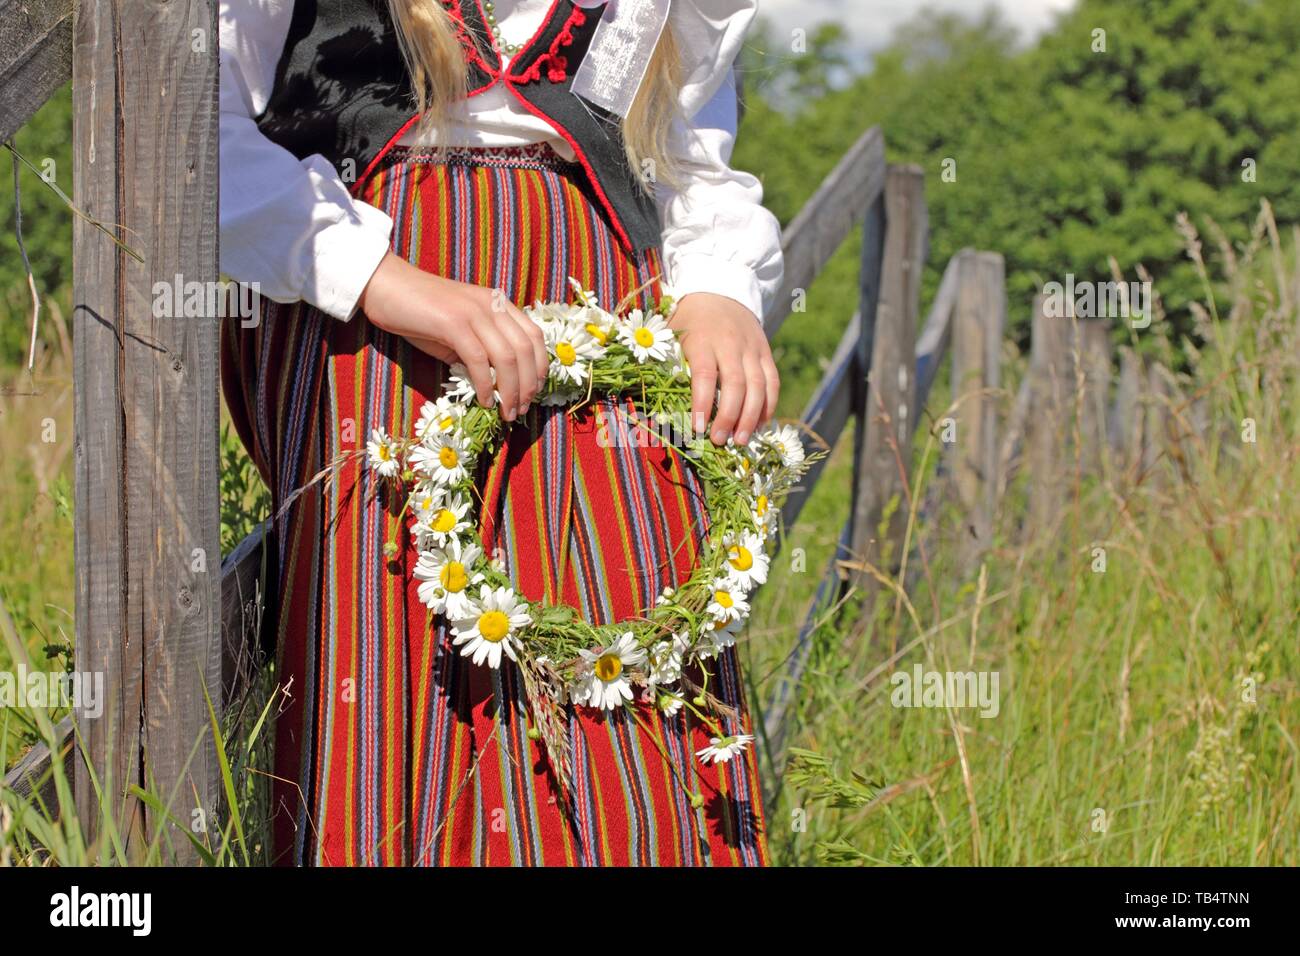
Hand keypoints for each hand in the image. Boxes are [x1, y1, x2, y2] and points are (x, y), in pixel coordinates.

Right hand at [358, 252, 547, 419]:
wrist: (385, 287)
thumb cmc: (420, 313)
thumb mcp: (459, 330)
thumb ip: (481, 350)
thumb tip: (499, 384)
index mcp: (498, 303)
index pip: (533, 336)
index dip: (539, 367)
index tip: (534, 392)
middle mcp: (491, 304)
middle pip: (525, 350)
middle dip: (528, 385)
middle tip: (521, 410)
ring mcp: (473, 311)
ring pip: (507, 357)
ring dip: (511, 391)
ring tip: (506, 412)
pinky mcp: (453, 323)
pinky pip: (479, 360)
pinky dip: (486, 385)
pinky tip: (485, 401)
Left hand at [668, 292, 778, 445]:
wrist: (719, 290)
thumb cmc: (688, 321)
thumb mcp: (674, 335)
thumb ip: (673, 365)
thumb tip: (668, 406)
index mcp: (702, 339)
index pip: (705, 375)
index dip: (702, 403)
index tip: (697, 428)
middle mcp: (730, 343)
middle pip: (735, 384)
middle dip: (729, 416)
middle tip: (720, 440)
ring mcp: (752, 347)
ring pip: (758, 385)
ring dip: (751, 416)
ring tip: (740, 440)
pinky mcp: (766, 351)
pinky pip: (772, 381)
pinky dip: (768, 405)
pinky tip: (759, 425)